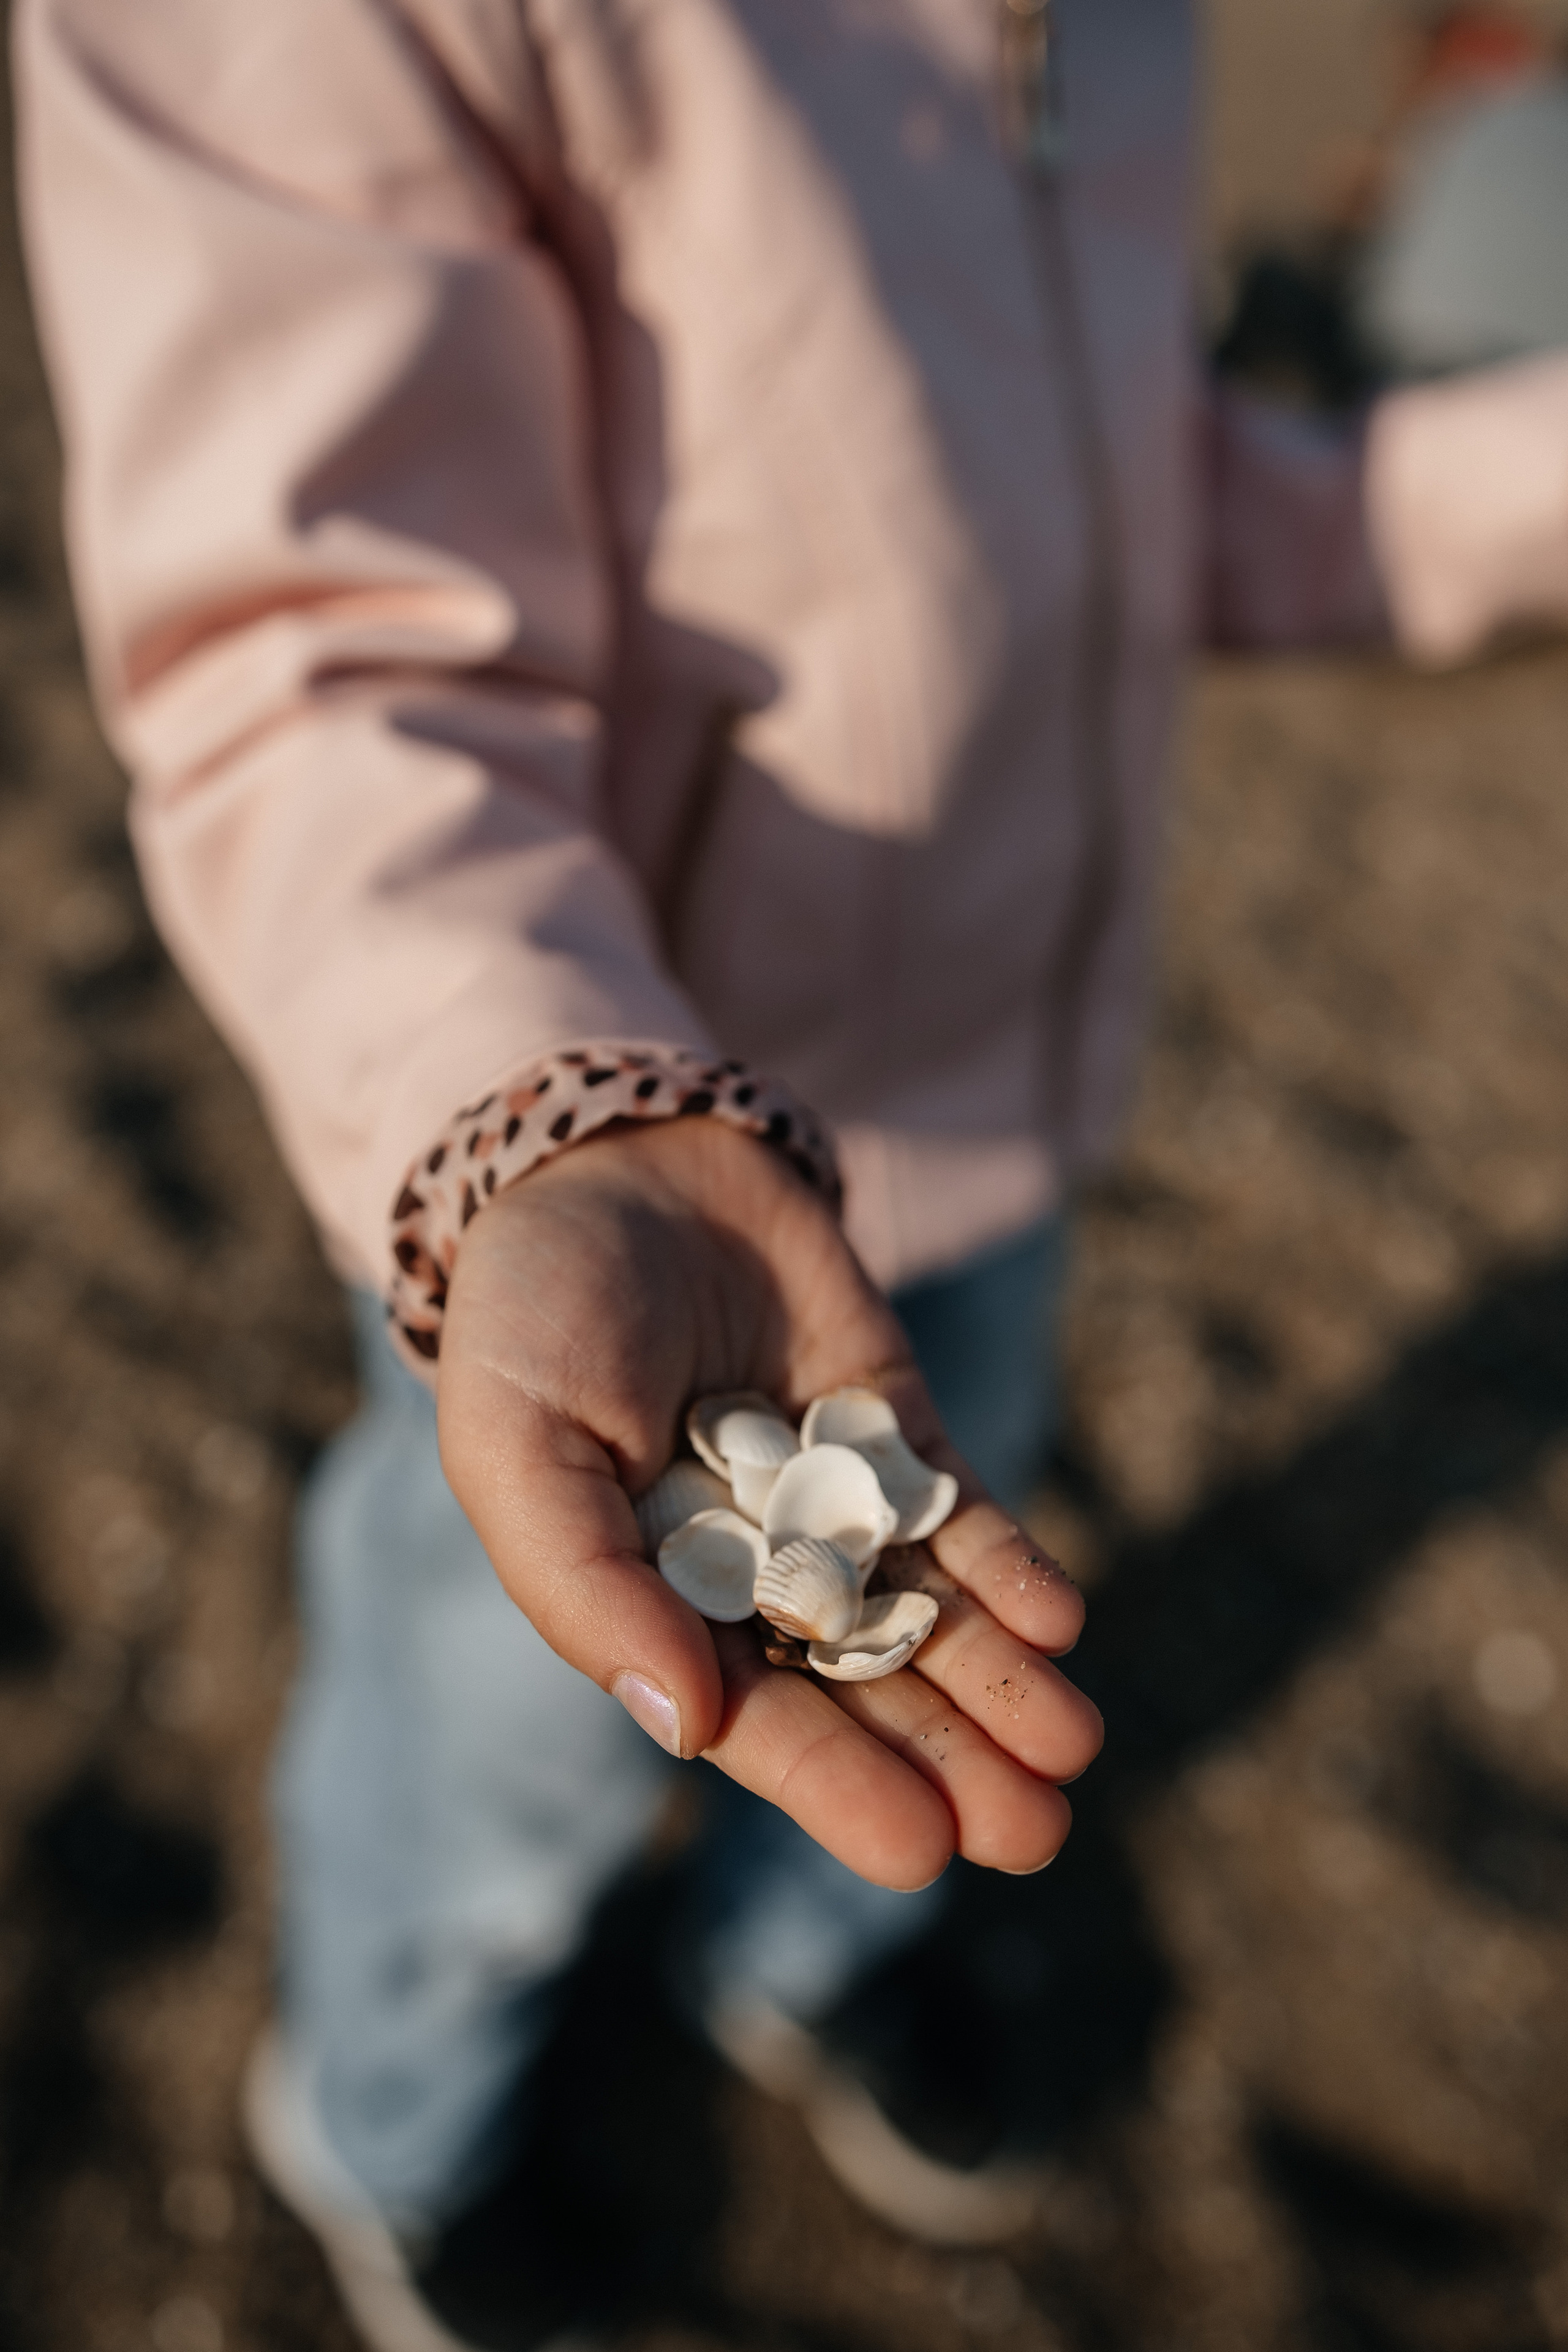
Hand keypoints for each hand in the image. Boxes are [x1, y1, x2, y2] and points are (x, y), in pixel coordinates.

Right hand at [437, 1119, 1101, 1889]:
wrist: (612, 1155)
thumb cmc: (532, 1312)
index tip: (919, 1853)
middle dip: (949, 1758)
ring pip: (928, 1610)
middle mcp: (753, 1567)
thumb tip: (688, 1727)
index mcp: (653, 1598)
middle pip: (864, 1682)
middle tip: (1037, 1837)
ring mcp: (831, 1494)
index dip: (834, 1783)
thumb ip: (587, 1585)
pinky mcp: (892, 1421)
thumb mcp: (517, 1446)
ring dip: (1002, 1682)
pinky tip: (1058, 1620)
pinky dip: (1008, 1562)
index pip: (754, 1712)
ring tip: (1076, 1751)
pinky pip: (957, 1506)